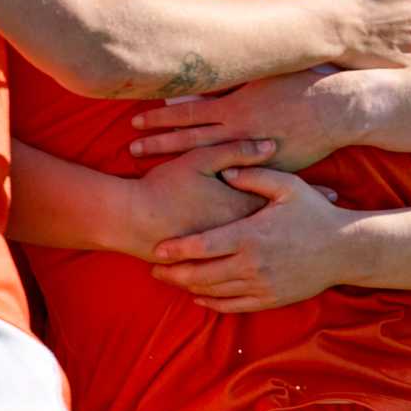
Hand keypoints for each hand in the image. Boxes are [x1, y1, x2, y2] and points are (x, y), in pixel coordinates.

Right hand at [123, 140, 275, 255]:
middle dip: (271, 220)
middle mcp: (235, 234)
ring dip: (253, 241)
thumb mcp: (201, 158)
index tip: (279, 191)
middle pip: (265, 228)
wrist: (131, 219)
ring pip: (248, 249)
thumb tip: (271, 144)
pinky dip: (233, 257)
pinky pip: (228, 266)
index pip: (274, 203)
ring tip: (255, 232)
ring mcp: (220, 254)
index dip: (278, 196)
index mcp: (239, 206)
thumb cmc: (166, 186)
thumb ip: (237, 150)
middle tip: (274, 213)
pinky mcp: (204, 265)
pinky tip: (233, 250)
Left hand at [130, 70, 351, 170]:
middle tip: (131, 151)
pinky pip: (238, 182)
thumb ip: (235, 78)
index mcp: (235, 108)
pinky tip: (198, 196)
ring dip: (180, 169)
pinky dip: (216, 187)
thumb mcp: (262, 75)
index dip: (160, 119)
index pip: (187, 114)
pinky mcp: (268, 172)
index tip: (135, 122)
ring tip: (153, 178)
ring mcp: (251, 157)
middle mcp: (238, 134)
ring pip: (208, 164)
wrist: (335, 112)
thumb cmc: (301, 87)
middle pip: (189, 142)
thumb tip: (208, 68)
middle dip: (159, 146)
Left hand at [150, 166, 352, 311]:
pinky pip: (234, 306)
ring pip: (214, 292)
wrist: (345, 249)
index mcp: (251, 235)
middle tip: (154, 270)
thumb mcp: (288, 186)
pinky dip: (213, 303)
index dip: (177, 249)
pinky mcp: (271, 299)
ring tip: (171, 281)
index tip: (158, 249)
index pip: (203, 246)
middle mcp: (252, 264)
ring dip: (189, 288)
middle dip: (174, 274)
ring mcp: (261, 285)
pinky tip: (199, 297)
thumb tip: (226, 171)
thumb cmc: (315, 213)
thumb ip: (254, 175)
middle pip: (202, 274)